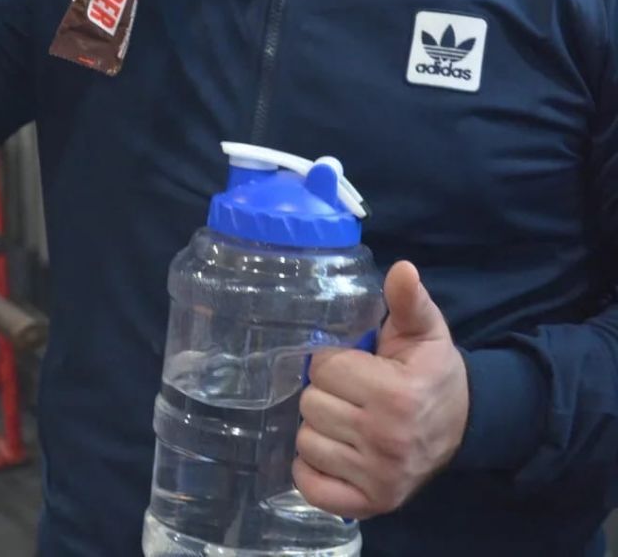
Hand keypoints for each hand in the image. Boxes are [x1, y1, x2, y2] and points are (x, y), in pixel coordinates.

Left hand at [293, 261, 468, 519]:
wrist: (464, 425)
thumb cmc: (433, 371)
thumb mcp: (426, 330)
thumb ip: (408, 300)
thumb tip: (402, 268)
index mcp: (395, 394)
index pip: (325, 369)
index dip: (334, 361)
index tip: (354, 363)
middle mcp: (385, 440)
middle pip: (311, 405)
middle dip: (325, 392)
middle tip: (350, 392)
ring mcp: (377, 477)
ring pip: (307, 442)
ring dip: (319, 428)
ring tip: (345, 420)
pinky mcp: (370, 504)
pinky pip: (312, 488)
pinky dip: (312, 469)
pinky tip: (333, 451)